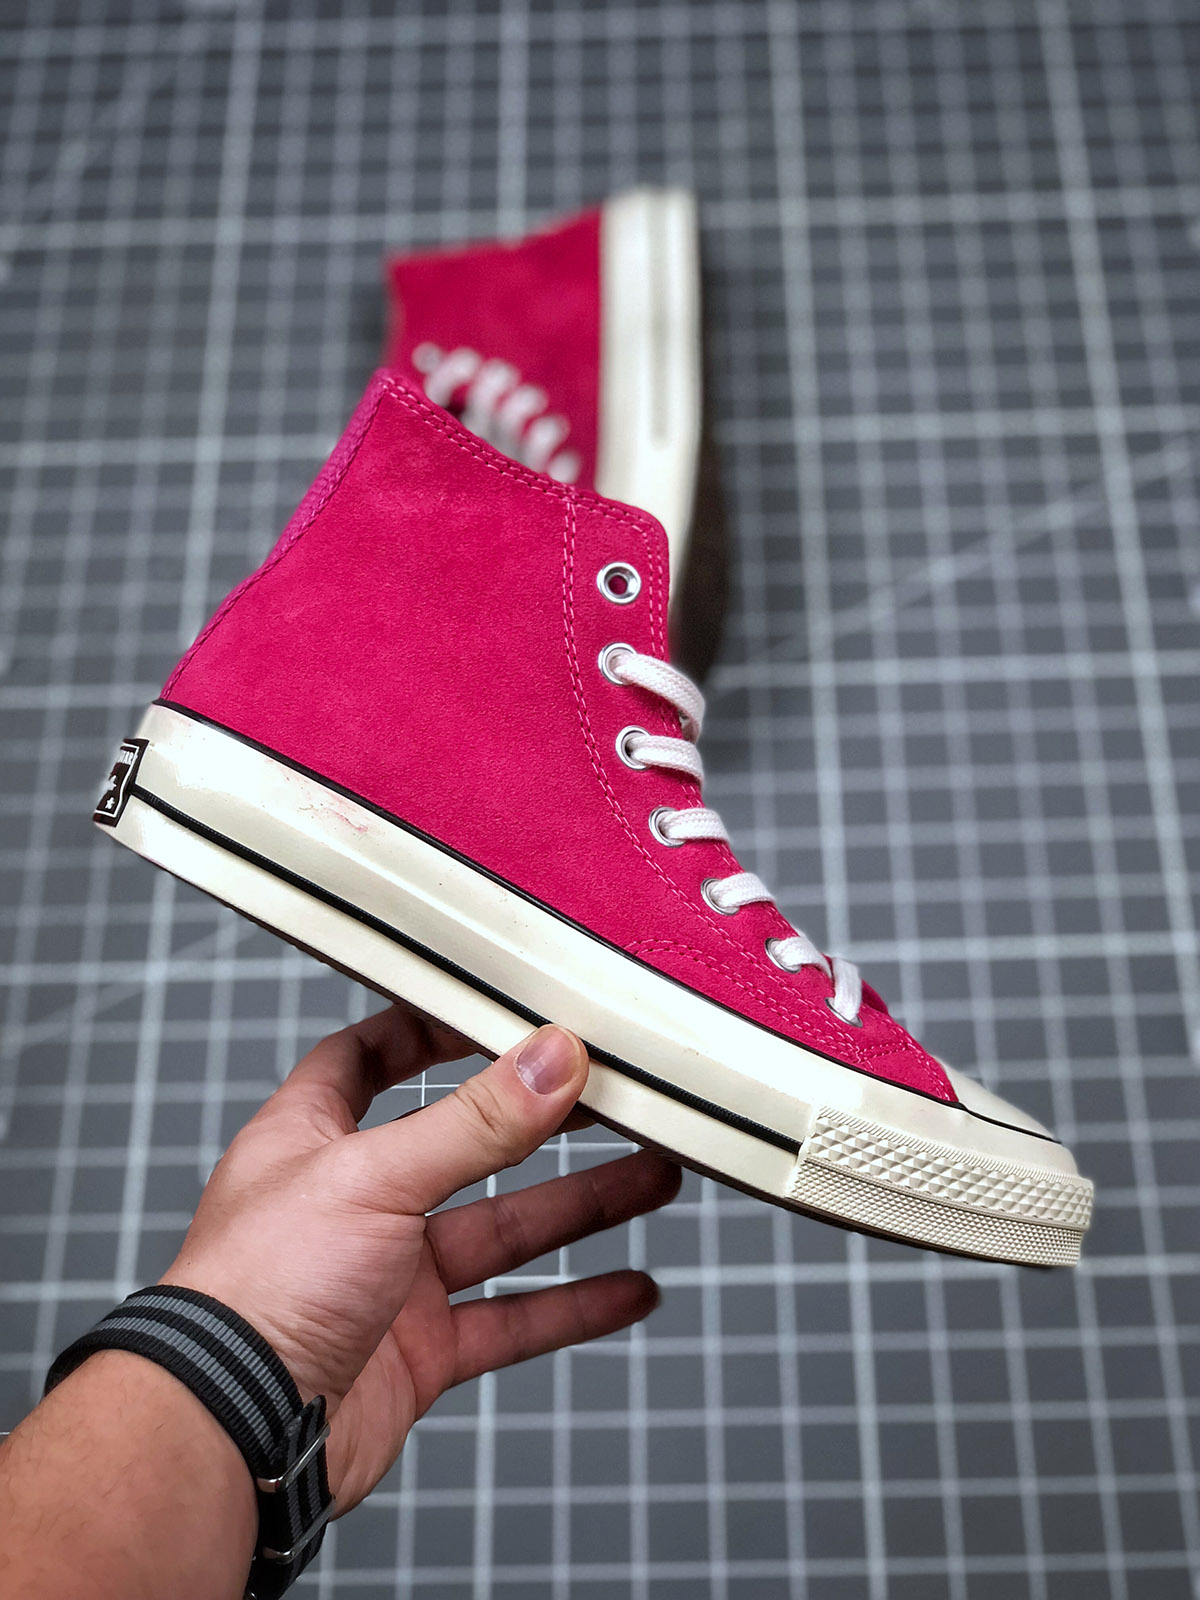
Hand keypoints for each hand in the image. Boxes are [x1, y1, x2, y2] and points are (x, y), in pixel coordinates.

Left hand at [159, 1004, 679, 1511]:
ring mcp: (387, 1280)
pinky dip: (573, 1305)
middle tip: (615, 1098)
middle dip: (542, 1124)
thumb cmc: (257, 1292)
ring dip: (580, 1208)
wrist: (231, 1436)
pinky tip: (631, 1290)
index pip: (368, 1058)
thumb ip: (475, 1121)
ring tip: (656, 1177)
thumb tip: (553, 1057)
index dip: (427, 1029)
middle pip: (464, 1146)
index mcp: (313, 1138)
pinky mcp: (416, 1351)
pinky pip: (511, 1318)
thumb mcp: (376, 1177)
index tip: (497, 1009)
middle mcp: (352, 1203)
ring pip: (501, 1231)